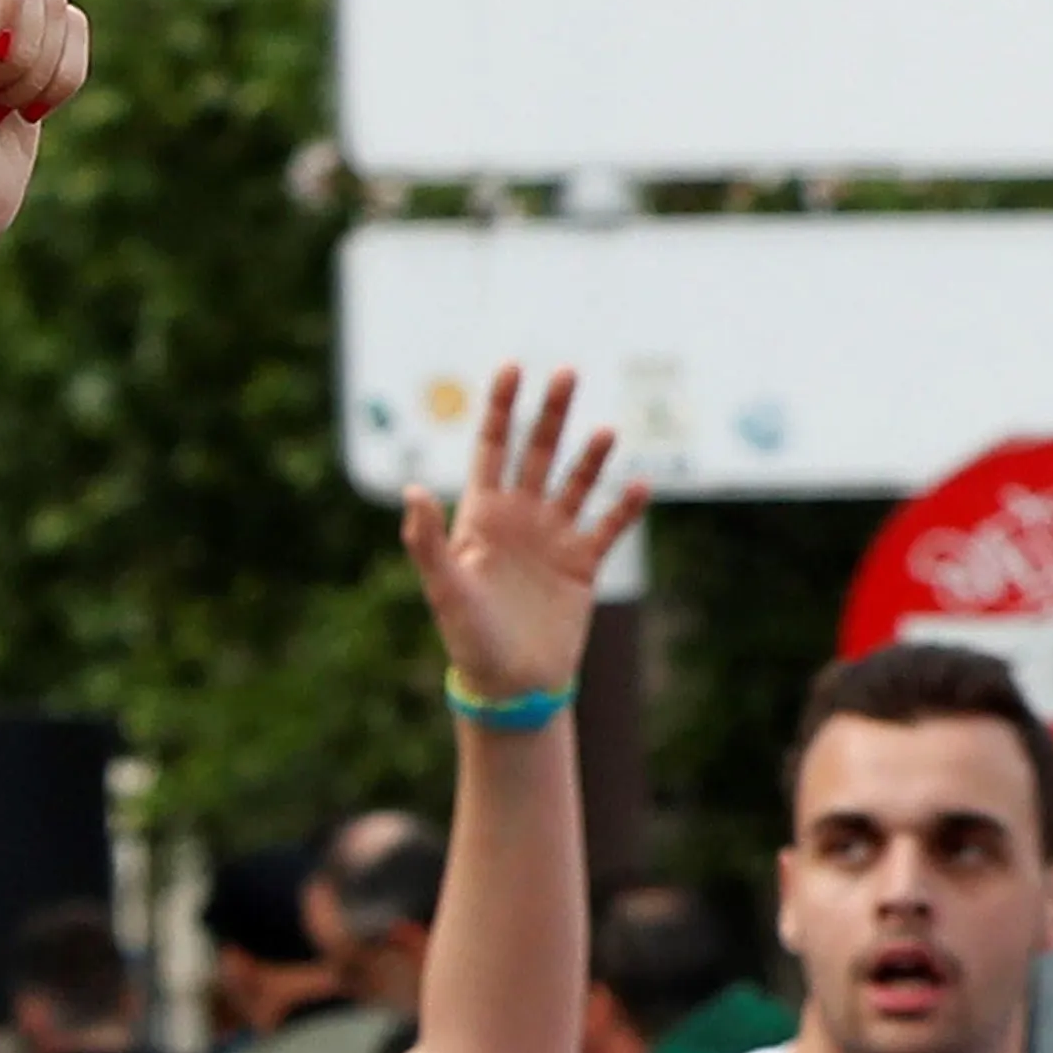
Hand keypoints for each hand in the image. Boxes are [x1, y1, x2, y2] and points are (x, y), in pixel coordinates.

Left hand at [408, 367, 645, 704]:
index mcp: (480, 518)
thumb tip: (412, 489)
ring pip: (576, 482)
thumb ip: (427, 539)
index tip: (512, 367)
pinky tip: (639, 484)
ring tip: (604, 431)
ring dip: (589, 456)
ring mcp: (553, 538)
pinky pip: (609, 526)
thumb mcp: (444, 587)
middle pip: (536, 453)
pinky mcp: (583, 564)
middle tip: (566, 372)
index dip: (499, 409)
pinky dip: (625, 506)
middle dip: (549, 414)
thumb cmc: (468, 639)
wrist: (509, 685)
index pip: (490, 450)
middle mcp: (518, 519)